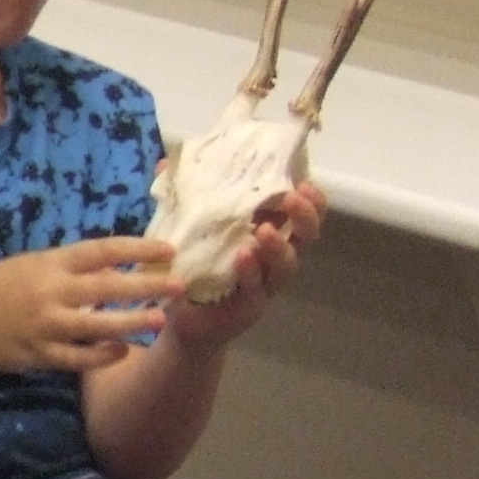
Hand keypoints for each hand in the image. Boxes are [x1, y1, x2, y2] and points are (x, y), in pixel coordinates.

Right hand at [0, 237, 172, 374]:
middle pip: (107, 287)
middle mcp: (50, 293)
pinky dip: (102, 355)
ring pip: (97, 326)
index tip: (168, 249)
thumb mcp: (32, 264)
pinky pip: (77, 357)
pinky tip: (122, 350)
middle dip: (146, 286)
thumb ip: (70, 266)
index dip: (137, 250)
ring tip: (160, 321)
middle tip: (179, 286)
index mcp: (50, 264)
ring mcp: (45, 326)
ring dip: (131, 322)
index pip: (102, 251)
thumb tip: (116, 264)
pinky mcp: (39, 354)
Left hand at [163, 183, 313, 349]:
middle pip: (307, 237)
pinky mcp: (248, 306)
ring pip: (286, 264)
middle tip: (291, 198)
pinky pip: (255, 288)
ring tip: (263, 231)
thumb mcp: (187, 229)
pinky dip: (250, 272)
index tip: (304, 180)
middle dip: (305, 216)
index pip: (301, 213)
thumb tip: (167, 162)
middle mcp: (273, 258)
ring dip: (279, 245)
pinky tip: (242, 257)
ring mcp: (264, 284)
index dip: (311, 198)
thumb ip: (183, 198)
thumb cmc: (191, 266)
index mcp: (268, 233)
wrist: (176, 316)